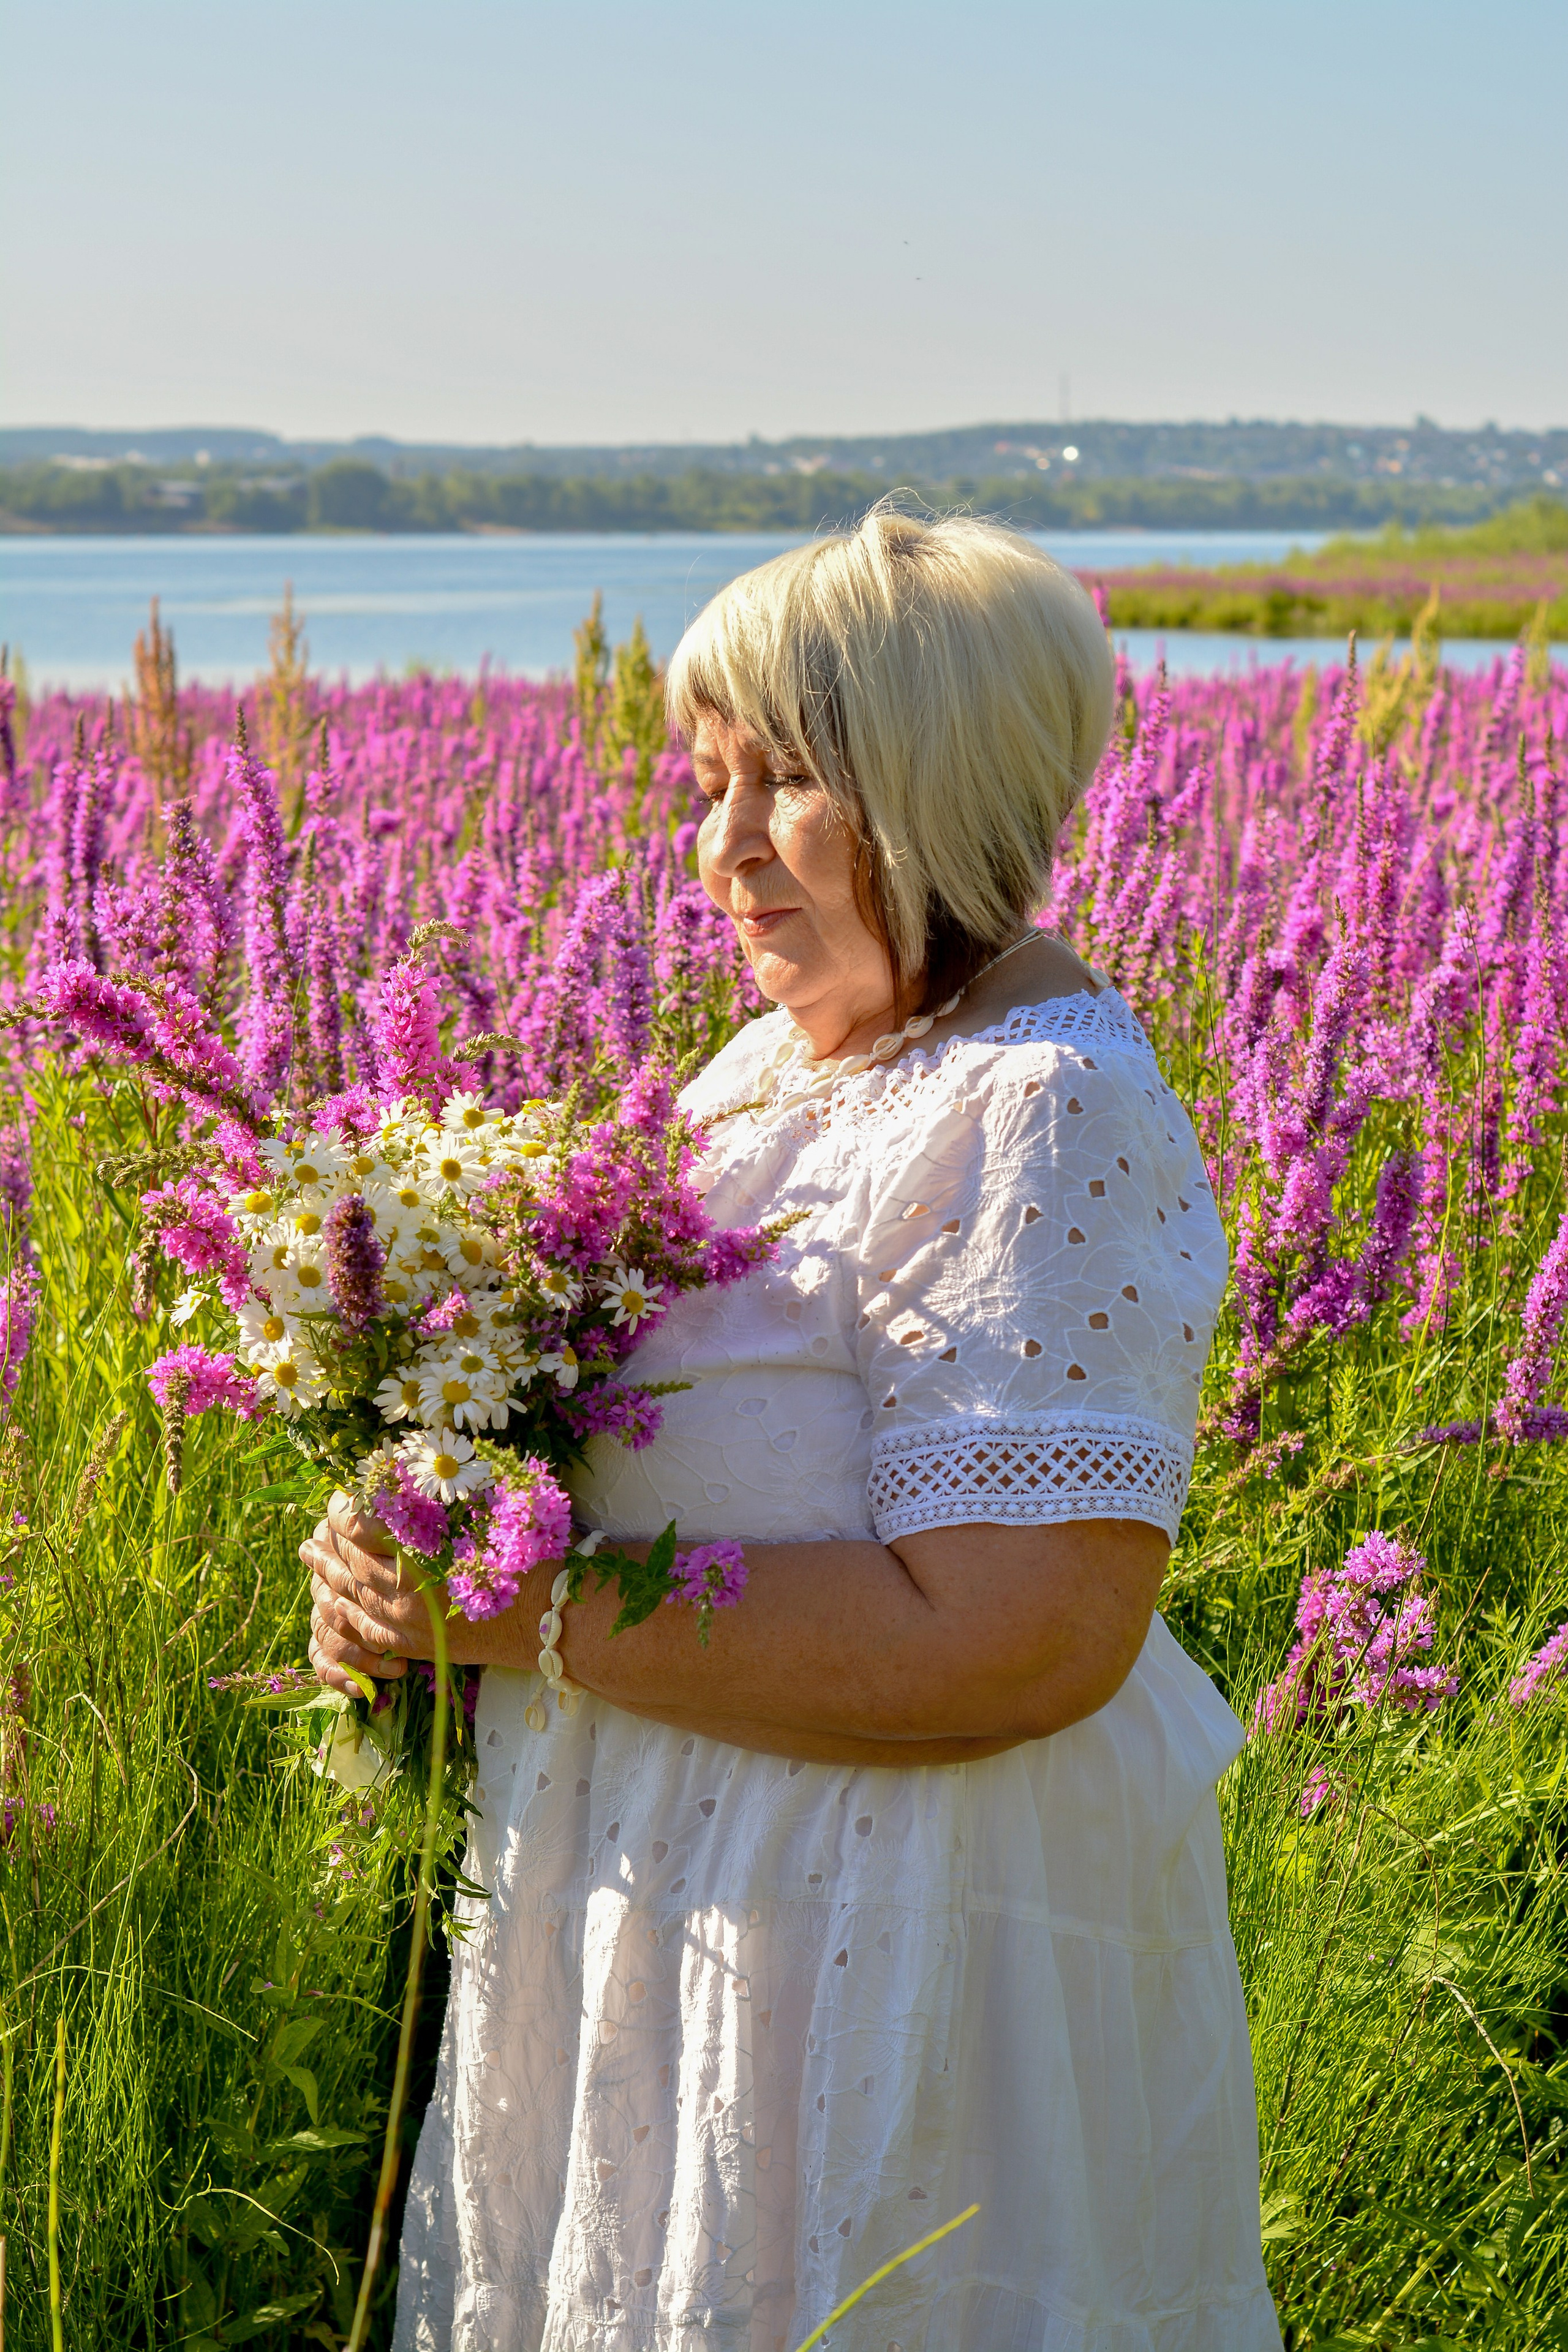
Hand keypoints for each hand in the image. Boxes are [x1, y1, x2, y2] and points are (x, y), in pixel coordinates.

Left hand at [302, 1490, 541, 1693]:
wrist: (552, 1619)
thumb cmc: (527, 1555)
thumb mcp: (490, 1508)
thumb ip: (444, 1490)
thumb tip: (410, 1468)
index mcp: (417, 1551)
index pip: (359, 1526)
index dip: (345, 1508)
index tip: (342, 1495)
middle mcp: (403, 1591)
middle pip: (349, 1561)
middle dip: (329, 1539)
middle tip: (316, 1523)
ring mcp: (406, 1624)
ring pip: (350, 1596)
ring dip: (326, 1574)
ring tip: (310, 1556)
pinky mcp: (416, 1647)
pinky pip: (364, 1631)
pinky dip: (344, 1613)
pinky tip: (335, 1602)